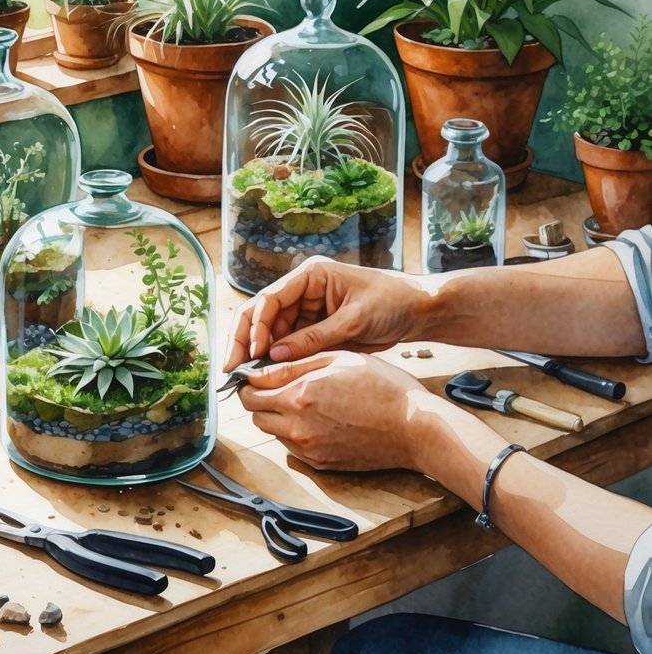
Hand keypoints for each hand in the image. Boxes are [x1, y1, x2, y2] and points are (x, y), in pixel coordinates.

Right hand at [223, 256, 432, 369]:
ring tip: (249, 378)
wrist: (420, 311)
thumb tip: (274, 356)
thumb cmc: (393, 303)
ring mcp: (307, 309)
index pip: (269, 299)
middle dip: (245, 341)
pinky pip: (288, 343)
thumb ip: (313, 338)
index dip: (254, 327)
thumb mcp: (353, 321)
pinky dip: (278, 359)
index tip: (248, 354)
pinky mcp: (314, 327)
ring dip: (259, 353)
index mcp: (310, 275)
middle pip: (261, 315)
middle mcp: (303, 290)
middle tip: (232, 369)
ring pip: (270, 332)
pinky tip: (269, 376)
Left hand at [238, 351, 449, 472]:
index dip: (248, 380)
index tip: (254, 374)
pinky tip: (317, 419)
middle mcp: (297, 426)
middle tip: (276, 385)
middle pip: (254, 414)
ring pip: (271, 431)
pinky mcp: (319, 464)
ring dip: (275, 416)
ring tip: (301, 401)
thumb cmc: (384, 387)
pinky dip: (294, 433)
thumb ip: (294, 364)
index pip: (248, 391)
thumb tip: (258, 367)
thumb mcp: (338, 359)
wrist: (415, 427)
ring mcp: (308, 449)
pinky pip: (291, 447)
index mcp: (299, 395)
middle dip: (259, 398)